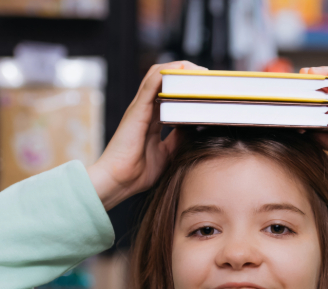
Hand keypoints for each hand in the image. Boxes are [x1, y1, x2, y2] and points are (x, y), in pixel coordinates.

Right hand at [88, 60, 205, 210]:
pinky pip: (151, 83)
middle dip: (187, 73)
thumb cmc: (138, 172)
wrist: (118, 181)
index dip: (187, 87)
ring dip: (180, 68)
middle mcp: (145, 109)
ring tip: (200, 70)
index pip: (169, 93)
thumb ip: (178, 138)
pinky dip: (167, 72)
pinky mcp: (137, 110)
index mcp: (151, 118)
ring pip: (158, 75)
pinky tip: (182, 68)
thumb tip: (195, 128)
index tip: (207, 88)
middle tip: (209, 77)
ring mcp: (140, 107)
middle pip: (165, 79)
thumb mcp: (167, 153)